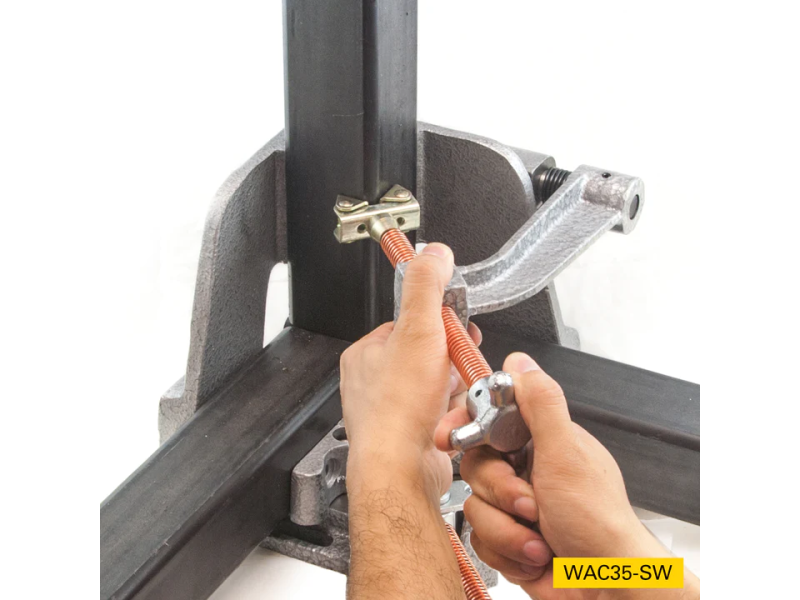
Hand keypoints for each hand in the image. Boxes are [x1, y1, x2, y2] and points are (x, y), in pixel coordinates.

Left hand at [340, 242, 479, 498]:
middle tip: (460, 364)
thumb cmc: (398, 408)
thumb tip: (432, 254)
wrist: (401, 470)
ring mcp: (392, 411)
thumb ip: (426, 288)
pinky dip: (455, 414)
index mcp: (367, 354)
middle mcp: (374, 382)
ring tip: (457, 395)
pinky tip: (455, 417)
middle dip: (451, 359)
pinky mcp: (411, 434)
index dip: (439, 323)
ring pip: (438, 386)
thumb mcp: (418, 330)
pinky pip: (442, 414)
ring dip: (457, 388)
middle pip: (428, 356)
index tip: (456, 327)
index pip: (410, 323)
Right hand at [436, 352, 698, 598]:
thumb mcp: (567, 454)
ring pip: (474, 504)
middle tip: (529, 503)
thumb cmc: (598, 524)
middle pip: (475, 464)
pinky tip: (534, 554)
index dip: (465, 424)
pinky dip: (507, 551)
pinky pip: (479, 537)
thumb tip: (521, 362)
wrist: (604, 589)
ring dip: (506, 529)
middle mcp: (528, 470)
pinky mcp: (507, 537)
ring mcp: (517, 506)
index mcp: (543, 441)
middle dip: (499, 492)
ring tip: (539, 538)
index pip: (491, 417)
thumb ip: (541, 404)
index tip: (448, 435)